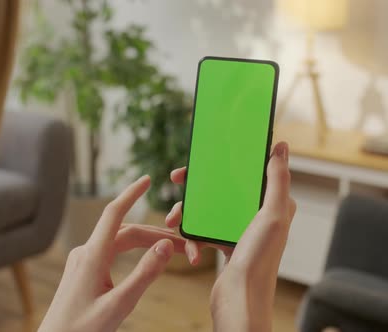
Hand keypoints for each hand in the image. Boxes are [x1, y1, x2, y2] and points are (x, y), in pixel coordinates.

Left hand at [39, 175, 188, 331]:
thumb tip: (165, 247)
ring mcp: (82, 261)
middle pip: (124, 231)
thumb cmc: (82, 329)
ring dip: (144, 242)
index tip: (147, 180)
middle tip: (183, 243)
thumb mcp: (120, 305)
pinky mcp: (82, 270)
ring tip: (171, 250)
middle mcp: (85, 253)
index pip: (114, 214)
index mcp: (91, 256)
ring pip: (117, 242)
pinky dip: (130, 251)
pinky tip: (143, 256)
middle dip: (154, 233)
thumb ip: (144, 275)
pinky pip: (110, 252)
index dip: (131, 194)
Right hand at [166, 141, 295, 331]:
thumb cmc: (259, 261)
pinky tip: (191, 251)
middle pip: (221, 188)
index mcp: (271, 204)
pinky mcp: (223, 244)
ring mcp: (237, 229)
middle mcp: (255, 215)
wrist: (240, 300)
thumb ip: (277, 180)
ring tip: (172, 220)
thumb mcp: (272, 216)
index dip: (227, 160)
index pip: (248, 172)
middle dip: (197, 186)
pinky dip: (193, 240)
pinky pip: (203, 233)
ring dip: (187, 214)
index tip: (205, 156)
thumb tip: (280, 148)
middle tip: (176, 178)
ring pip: (207, 210)